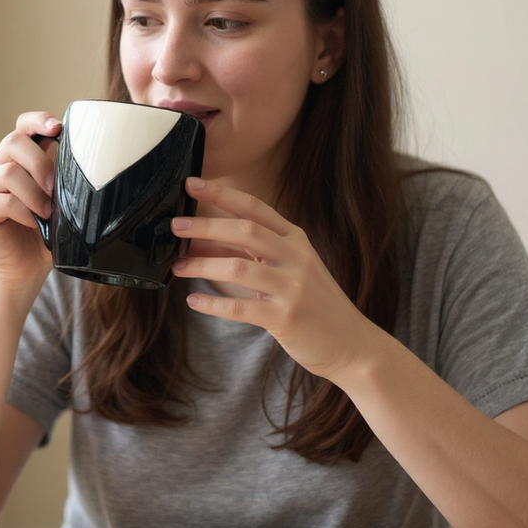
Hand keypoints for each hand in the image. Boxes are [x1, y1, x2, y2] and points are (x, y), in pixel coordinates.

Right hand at [0, 111, 60, 289]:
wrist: (24, 268)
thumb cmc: (45, 232)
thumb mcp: (61, 201)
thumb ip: (65, 180)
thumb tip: (90, 164)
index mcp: (19, 157)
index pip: (23, 125)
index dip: (38, 121)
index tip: (58, 128)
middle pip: (13, 142)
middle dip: (40, 164)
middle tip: (55, 189)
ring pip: (8, 172)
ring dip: (35, 193)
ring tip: (48, 213)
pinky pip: (2, 200)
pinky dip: (24, 212)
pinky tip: (33, 223)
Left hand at [170, 177, 382, 387]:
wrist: (352, 344)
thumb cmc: (314, 304)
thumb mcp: (290, 270)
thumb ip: (251, 255)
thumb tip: (201, 242)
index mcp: (296, 240)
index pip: (256, 208)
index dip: (223, 194)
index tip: (192, 183)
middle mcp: (297, 258)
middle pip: (246, 231)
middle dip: (206, 225)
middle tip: (175, 225)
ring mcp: (293, 288)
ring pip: (239, 269)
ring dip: (203, 266)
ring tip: (178, 267)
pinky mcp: (286, 319)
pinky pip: (241, 309)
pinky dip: (213, 304)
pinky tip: (194, 302)